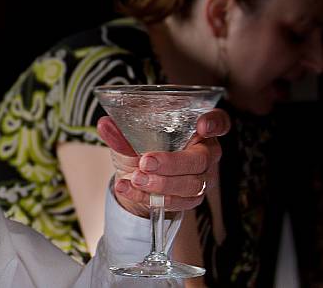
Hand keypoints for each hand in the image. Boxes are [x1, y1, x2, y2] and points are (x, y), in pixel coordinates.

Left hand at [97, 108, 229, 217]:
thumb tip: (105, 124)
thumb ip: (120, 133)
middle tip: (146, 162)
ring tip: (135, 178)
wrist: (133, 181)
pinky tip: (127, 188)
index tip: (202, 125)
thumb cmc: (138, 150)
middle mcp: (204, 154)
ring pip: (191, 185)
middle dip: (173, 162)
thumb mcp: (128, 139)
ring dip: (161, 183)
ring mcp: (201, 179)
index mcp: (195, 130)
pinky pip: (176, 203)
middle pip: (201, 159)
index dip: (215, 123)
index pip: (219, 122)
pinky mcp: (190, 200)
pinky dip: (148, 197)